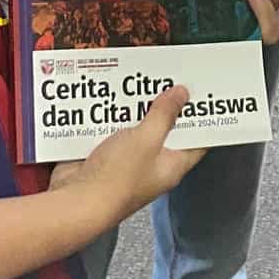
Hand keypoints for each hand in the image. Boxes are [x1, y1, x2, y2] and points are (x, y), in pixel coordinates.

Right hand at [54, 85, 205, 220]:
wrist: (75, 201)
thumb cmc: (116, 180)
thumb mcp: (147, 139)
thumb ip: (164, 115)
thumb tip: (181, 95)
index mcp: (172, 165)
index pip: (196, 140)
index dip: (201, 117)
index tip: (203, 93)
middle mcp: (152, 165)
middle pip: (164, 130)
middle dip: (165, 105)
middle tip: (168, 77)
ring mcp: (127, 161)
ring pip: (136, 128)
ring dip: (136, 108)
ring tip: (139, 80)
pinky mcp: (104, 156)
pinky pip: (112, 130)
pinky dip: (111, 115)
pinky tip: (110, 97)